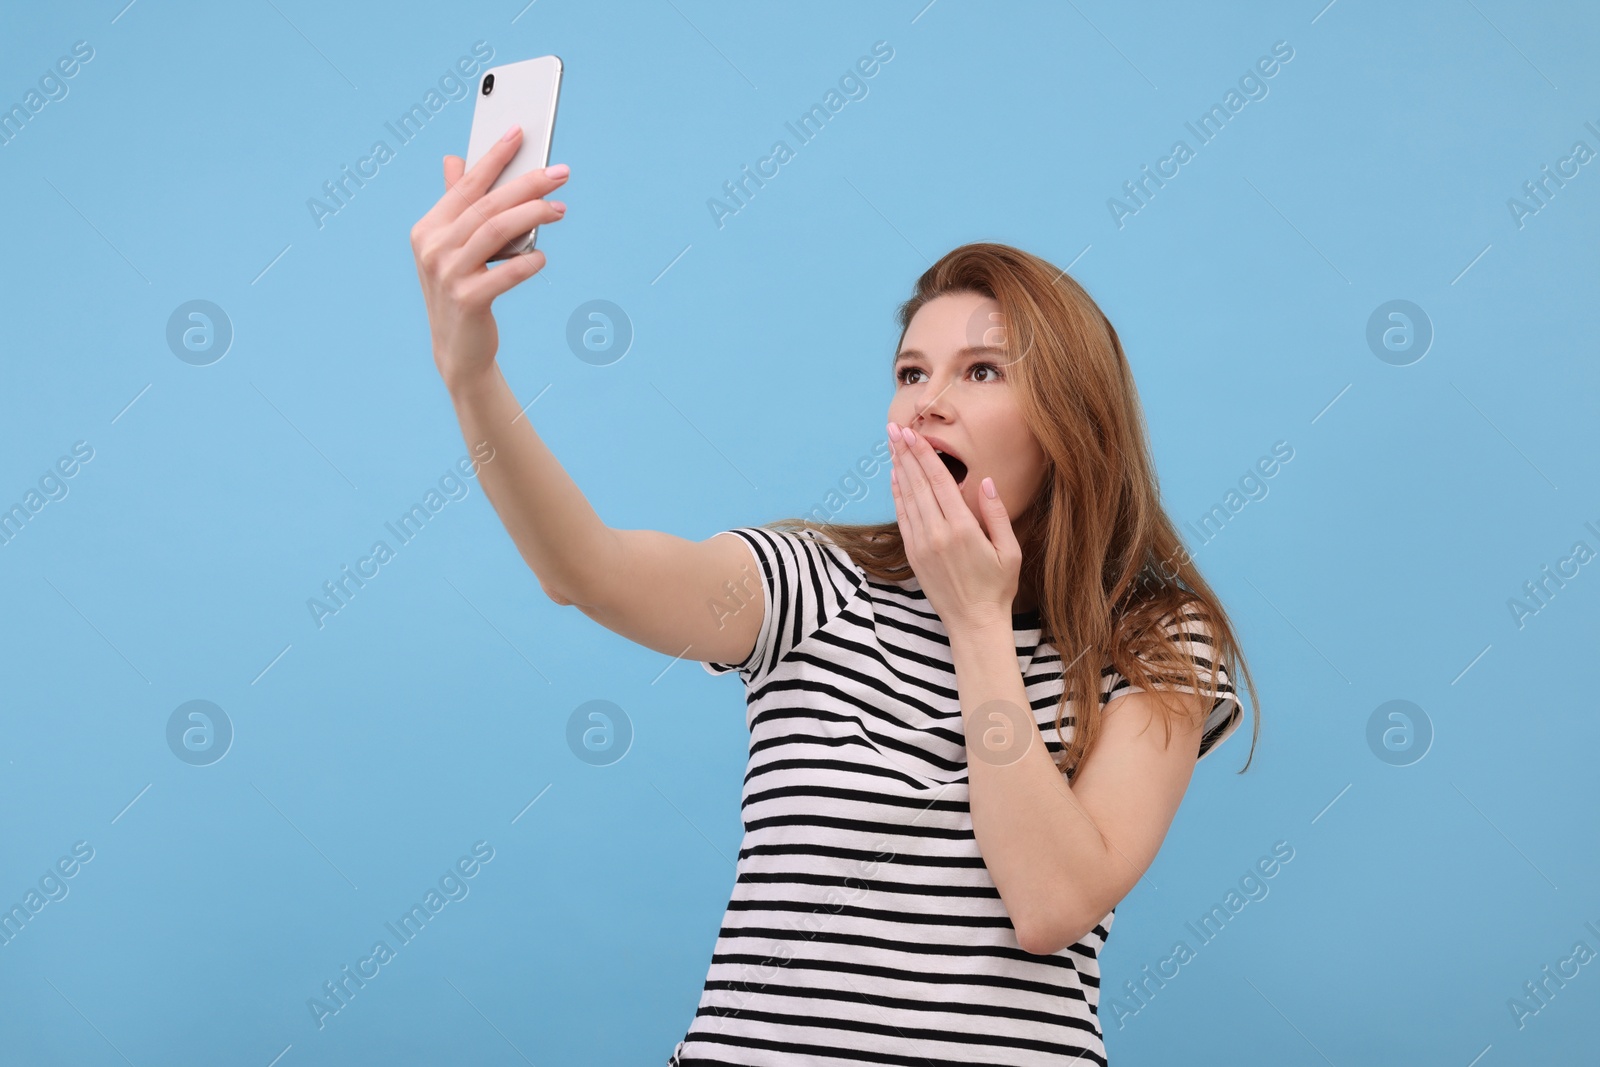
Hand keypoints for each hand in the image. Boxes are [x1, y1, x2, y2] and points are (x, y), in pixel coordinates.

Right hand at [409, 124, 569, 393]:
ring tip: (560, 208)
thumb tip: (454, 160)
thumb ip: (457, 206)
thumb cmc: (462, 290)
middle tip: (560, 173)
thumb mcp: (454, 247)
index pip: (466, 184)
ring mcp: (446, 274)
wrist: (458, 349)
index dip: (493, 157)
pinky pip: (504, 274)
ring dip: (533, 215)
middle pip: (487, 205)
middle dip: (527, 183)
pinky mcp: (466, 300)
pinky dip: (527, 262)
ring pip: (495, 232)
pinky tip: (542, 256)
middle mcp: (432, 247)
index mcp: (429, 228)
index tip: (520, 132)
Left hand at [888, 421, 1020, 635]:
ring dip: (898, 469)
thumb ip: (997, 514)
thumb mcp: (1009, 550)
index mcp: (962, 529)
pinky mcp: (913, 555)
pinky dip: (897, 495)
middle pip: (917, 484)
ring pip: (906, 498)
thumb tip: (987, 482)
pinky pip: (902, 517)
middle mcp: (937, 534)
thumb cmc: (997, 587)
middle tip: (894, 428)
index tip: (912, 433)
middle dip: (905, 453)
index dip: (923, 454)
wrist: (973, 623)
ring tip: (891, 445)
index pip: (938, 481)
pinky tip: (895, 478)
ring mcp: (921, 544)